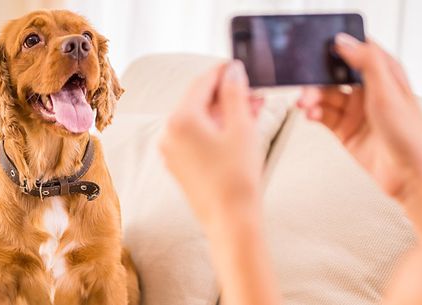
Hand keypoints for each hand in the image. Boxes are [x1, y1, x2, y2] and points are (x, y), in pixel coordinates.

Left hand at [160, 61, 264, 228]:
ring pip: (199, 120)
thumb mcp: (241, 128)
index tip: (237, 65)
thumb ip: (235, 94)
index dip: (221, 72)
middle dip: (226, 94)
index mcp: (180, 120)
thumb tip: (231, 71)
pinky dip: (215, 129)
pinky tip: (238, 128)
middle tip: (252, 90)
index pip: (201, 83)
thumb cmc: (238, 177)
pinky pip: (196, 137)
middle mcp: (169, 134)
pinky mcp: (179, 165)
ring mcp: (172, 151)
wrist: (231, 220)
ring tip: (252, 108)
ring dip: (224, 112)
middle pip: (198, 102)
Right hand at [298, 33, 421, 233]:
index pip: (356, 52)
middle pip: (334, 77)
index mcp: (383, 74)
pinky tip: (311, 115)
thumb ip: (367, 61)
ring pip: (325, 98)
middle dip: (317, 81)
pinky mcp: (345, 130)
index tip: (318, 53)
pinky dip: (314, 114)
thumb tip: (344, 42)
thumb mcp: (388, 90)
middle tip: (305, 87)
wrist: (409, 173)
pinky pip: (323, 117)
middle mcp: (368, 91)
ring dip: (312, 99)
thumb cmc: (410, 134)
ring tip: (305, 105)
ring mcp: (355, 112)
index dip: (336, 50)